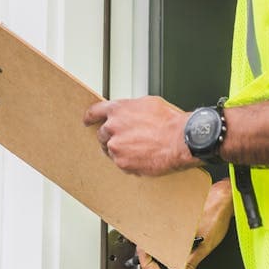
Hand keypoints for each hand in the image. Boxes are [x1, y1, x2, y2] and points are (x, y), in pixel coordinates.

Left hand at [83, 96, 197, 175]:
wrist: (180, 140)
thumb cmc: (169, 122)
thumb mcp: (148, 104)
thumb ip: (131, 109)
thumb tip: (129, 112)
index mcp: (118, 110)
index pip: (94, 112)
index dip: (90, 117)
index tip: (88, 121)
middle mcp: (112, 128)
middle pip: (102, 134)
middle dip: (112, 137)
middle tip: (127, 139)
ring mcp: (116, 146)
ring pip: (111, 150)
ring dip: (121, 150)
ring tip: (140, 149)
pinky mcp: (122, 163)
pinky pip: (121, 163)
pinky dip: (130, 162)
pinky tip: (144, 157)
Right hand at [136, 179, 234, 268]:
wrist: (223, 198)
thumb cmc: (215, 215)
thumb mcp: (204, 245)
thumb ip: (191, 263)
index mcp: (167, 229)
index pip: (145, 248)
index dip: (147, 262)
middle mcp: (164, 220)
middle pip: (145, 240)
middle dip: (145, 257)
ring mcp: (169, 215)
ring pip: (153, 232)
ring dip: (152, 248)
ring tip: (156, 261)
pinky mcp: (175, 212)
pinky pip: (162, 226)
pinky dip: (162, 238)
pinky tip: (168, 244)